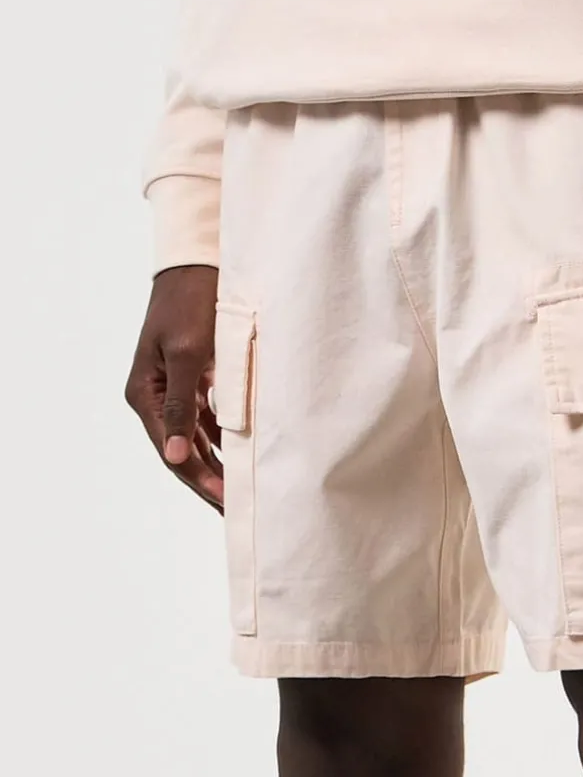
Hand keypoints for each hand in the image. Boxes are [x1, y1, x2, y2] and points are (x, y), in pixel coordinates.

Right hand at [125, 265, 223, 510]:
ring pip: (197, 439)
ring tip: (241, 493)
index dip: (200, 478)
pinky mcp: (195, 380)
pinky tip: (242, 458)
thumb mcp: (187, 354)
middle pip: (183, 451)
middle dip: (209, 481)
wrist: (199, 266)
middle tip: (236, 511)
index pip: (174, 451)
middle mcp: (155, 397)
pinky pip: (208, 420)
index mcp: (145, 394)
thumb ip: (182, 405)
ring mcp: (174, 389)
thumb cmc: (191, 304)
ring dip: (217, 464)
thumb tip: (178, 454)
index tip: (227, 502)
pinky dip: (224, 440)